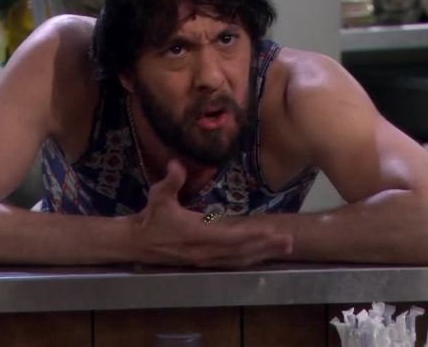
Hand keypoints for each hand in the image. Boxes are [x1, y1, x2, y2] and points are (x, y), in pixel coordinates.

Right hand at [131, 160, 292, 267]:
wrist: (138, 243)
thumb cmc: (151, 216)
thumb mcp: (158, 196)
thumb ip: (171, 181)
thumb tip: (176, 164)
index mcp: (196, 234)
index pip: (230, 236)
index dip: (251, 235)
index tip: (271, 232)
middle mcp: (205, 251)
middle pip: (241, 251)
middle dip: (266, 246)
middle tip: (289, 241)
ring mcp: (206, 260)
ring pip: (239, 260)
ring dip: (263, 254)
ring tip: (284, 249)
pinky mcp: (205, 263)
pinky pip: (232, 263)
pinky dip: (250, 260)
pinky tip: (263, 256)